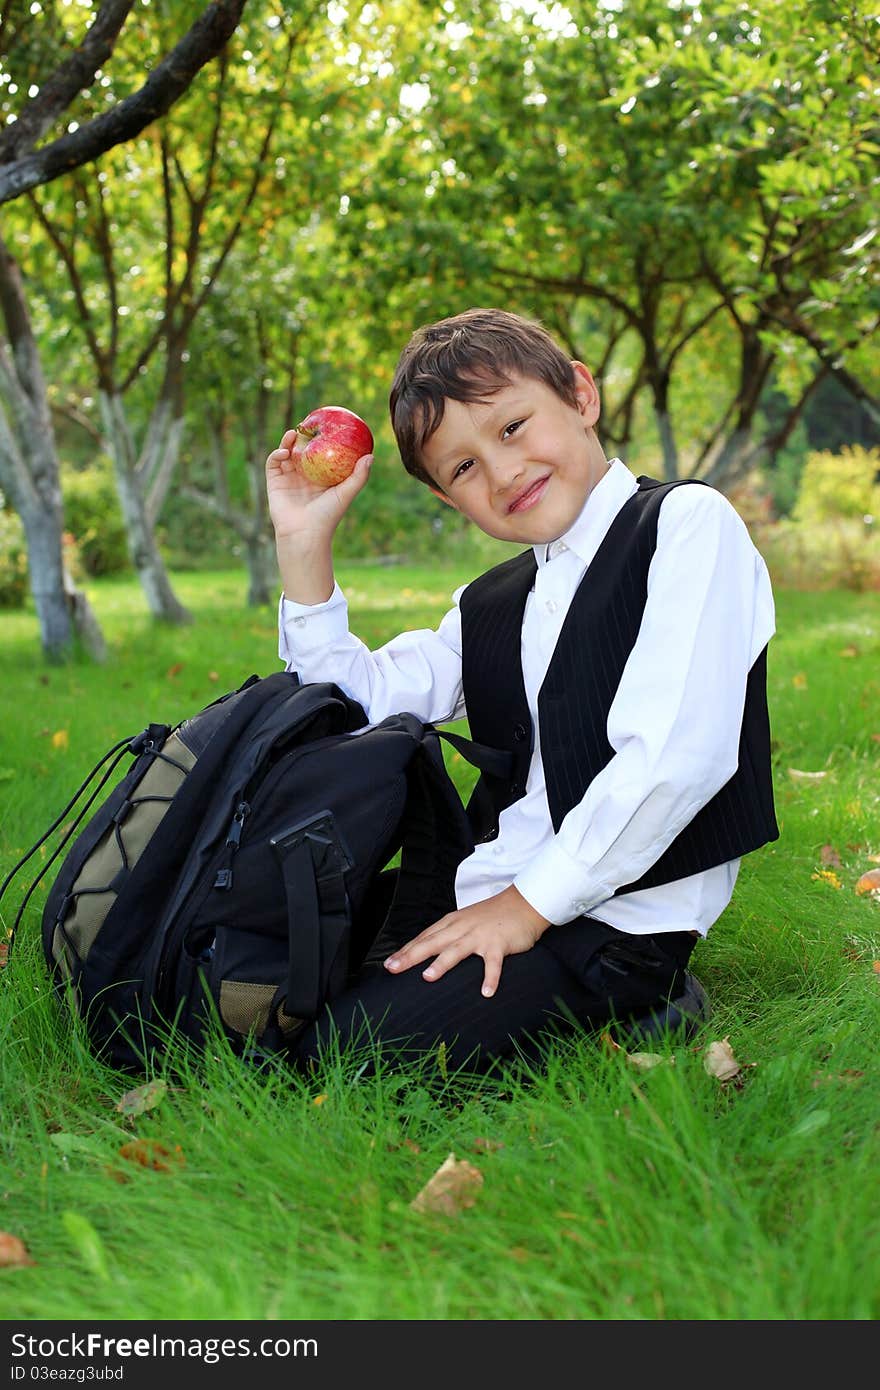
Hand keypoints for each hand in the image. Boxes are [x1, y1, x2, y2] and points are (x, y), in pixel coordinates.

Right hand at [266, 429, 371, 545]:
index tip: (324, 425)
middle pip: (301, 450)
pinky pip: (273, 462)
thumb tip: (371, 455)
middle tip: (307, 424)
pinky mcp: (274, 483)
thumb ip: (359, 476)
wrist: (305, 534)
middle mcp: (303, 476)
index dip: (320, 439)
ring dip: (288, 441)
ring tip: (294, 433)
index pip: (319, 453)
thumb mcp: (346, 494)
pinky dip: (277, 454)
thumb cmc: (328, 516)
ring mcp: (288, 478)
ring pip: (286, 453)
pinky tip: (285, 451)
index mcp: (320, 477)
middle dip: (303, 436)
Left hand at [383, 884, 549, 997]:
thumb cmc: (492, 916)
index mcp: (452, 923)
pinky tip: (486, 992)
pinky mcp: (499, 944)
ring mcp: (480, 936)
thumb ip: (448, 934)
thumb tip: (428, 952)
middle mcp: (462, 928)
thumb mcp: (465, 921)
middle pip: (432, 943)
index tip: (388, 965)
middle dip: (411, 956)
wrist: (523, 904)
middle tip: (393, 969)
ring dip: (442, 963)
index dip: (406, 951)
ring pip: (457, 950)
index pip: (424, 938)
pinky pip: (493, 964)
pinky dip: (490, 978)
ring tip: (428, 977)